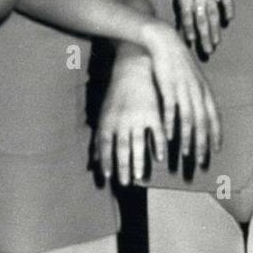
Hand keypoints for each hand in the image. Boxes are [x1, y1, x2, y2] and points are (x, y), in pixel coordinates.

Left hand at [95, 54, 163, 185]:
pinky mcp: (153, 112)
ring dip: (139, 161)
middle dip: (123, 166)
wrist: (133, 69)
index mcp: (108, 120)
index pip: (105, 145)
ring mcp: (138, 116)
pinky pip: (156, 133)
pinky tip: (159, 158)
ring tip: (140, 177)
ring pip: (138, 143)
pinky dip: (158, 146)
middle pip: (121, 147)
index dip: (106, 161)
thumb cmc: (116, 95)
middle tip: (125, 183)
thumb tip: (93, 162)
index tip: (108, 176)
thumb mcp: (103, 115)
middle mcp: (122, 120)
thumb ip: (99, 140)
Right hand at [141, 19, 221, 163]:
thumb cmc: (176, 60)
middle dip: (204, 143)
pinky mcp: (170, 87)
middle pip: (204, 122)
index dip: (216, 133)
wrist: (164, 41)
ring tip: (187, 154)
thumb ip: (195, 93)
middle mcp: (197, 91)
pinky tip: (170, 137)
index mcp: (204, 89)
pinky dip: (173, 125)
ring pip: (190, 119)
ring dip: (189, 138)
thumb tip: (198, 107)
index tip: (216, 149)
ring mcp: (184, 90)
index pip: (214, 115)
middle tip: (202, 160)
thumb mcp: (190, 77)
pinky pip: (173, 110)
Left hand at [175, 0, 232, 55]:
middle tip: (208, 52)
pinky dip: (228, 11)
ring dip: (215, 30)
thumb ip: (183, 12)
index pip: (187, 17)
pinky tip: (228, 21)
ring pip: (214, 14)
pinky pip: (227, 2)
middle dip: (204, 37)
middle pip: (201, 20)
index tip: (192, 42)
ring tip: (216, 43)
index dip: (189, 29)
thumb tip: (181, 33)